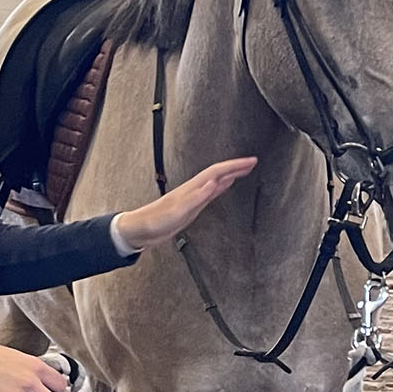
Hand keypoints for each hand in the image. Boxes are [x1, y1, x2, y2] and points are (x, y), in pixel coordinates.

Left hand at [113, 156, 257, 250]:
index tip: (251, 161)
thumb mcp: (177, 212)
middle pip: (219, 173)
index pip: (217, 172)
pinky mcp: (191, 206)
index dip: (235, 165)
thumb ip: (196, 197)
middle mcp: (194, 190)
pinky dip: (221, 186)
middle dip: (236, 166)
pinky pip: (211, 192)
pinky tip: (224, 185)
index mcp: (192, 189)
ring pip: (216, 180)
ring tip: (244, 170)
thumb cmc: (155, 221)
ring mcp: (193, 197)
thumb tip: (214, 182)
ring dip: (231, 174)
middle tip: (253, 162)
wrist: (140, 230)